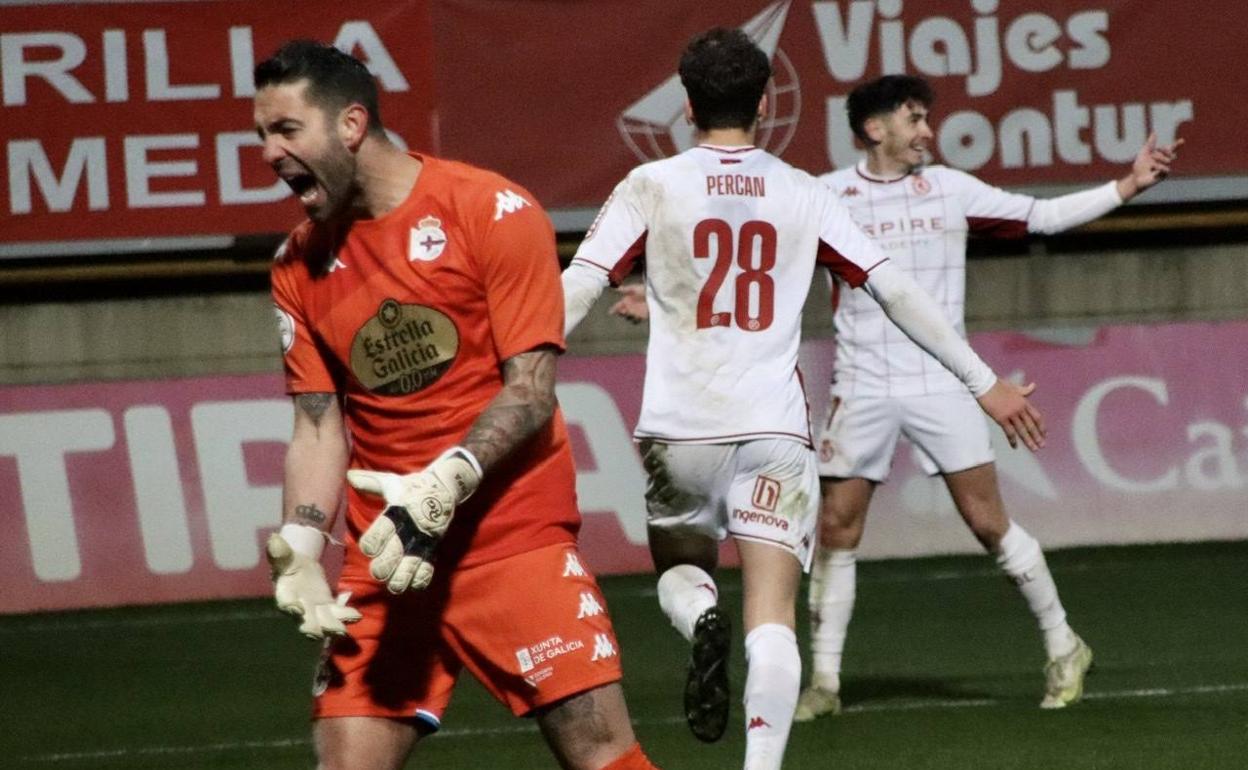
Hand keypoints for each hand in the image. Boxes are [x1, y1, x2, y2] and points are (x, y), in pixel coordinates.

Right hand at [266, 525, 360, 639]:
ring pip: (323, 622)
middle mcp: (299, 608)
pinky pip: (338, 613)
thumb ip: (280, 551)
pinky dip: (346, 615)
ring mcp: (315, 610)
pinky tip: (356, 615)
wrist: (301, 567)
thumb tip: (273, 539)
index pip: (286, 602)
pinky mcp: (329, 607)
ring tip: (342, 631)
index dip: (290, 607)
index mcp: (285, 594)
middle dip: (312, 628)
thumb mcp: (284, 556)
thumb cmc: (289, 563)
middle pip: (304, 621)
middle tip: (319, 633)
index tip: (297, 609)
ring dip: (332, 627)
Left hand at [347, 447, 482, 592]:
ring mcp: (423, 539)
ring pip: (411, 565)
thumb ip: (369, 482)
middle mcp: (410, 528)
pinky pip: (428, 567)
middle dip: (383, 567)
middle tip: (378, 572)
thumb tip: (348, 476)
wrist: (445, 487)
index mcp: (397, 511)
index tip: (368, 548)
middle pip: (394, 554)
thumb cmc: (413, 487)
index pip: (381, 532)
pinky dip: (420, 579)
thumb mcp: (391, 482)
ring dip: (400, 578)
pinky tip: (412, 585)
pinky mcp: (434, 546)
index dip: (371, 544)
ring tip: (393, 586)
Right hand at [608, 283, 648, 323]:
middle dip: (620, 312)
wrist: (657, 295)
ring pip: (628, 317)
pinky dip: (634, 319)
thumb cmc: (646, 290)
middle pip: (622, 313)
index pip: (619, 306)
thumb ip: (625, 289)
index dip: (615, 309)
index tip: (610, 312)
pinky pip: (635, 321)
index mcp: (628, 300)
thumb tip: (616, 289)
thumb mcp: (635, 288)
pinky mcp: (642, 317)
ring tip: (627, 311)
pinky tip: (635, 315)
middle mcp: (631, 307)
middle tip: (621, 310)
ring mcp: (636, 312)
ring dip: (627, 315)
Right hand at [976, 379, 1045, 450]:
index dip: (1041, 426)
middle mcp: (1020, 409)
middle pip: (1031, 425)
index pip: (1037, 417)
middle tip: (1042, 445)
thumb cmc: (997, 384)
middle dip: (1038, 436)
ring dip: (1029, 440)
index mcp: (1024, 402)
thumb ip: (1024, 390)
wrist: (985, 384)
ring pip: (1022, 430)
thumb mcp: (1014, 386)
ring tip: (1034, 449)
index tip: (1045, 434)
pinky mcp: (1001, 418)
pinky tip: (1015, 446)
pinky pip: (1009, 431)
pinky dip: (1013, 440)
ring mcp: (1011, 414)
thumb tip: (1034, 385)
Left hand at [1119, 132, 1183, 198]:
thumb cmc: (1140, 165)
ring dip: (1157, 162)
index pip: (1171, 148)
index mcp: (1161, 154)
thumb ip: (1150, 143)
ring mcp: (1166, 167)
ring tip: (1151, 167)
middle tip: (1151, 158)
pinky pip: (1165, 169)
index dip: (1177, 144)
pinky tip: (1153, 172)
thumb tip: (1154, 132)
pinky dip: (1158, 169)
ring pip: (1167, 161)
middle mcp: (1165, 160)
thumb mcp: (1144, 152)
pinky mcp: (1164, 175)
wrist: (1136, 177)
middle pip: (1169, 152)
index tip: (1182, 140)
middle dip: (1159, 154)